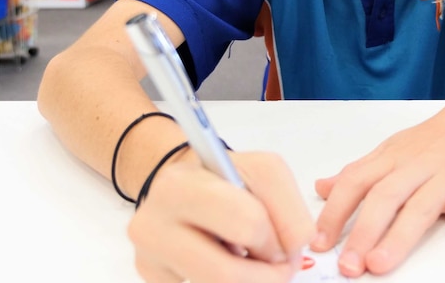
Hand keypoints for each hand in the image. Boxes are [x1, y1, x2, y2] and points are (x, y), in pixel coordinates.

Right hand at [128, 151, 314, 282]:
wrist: (181, 187)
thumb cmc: (223, 179)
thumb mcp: (262, 172)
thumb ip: (288, 208)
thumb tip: (295, 250)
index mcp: (180, 186)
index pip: (246, 223)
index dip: (278, 239)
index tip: (287, 242)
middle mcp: (153, 224)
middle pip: (226, 274)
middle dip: (267, 274)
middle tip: (278, 262)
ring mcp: (149, 258)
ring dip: (252, 280)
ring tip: (252, 260)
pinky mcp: (152, 278)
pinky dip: (230, 282)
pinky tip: (225, 261)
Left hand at [310, 101, 444, 276]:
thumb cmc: (433, 139)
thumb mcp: (392, 149)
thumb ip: (359, 172)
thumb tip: (322, 188)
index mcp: (392, 158)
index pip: (355, 182)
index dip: (334, 212)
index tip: (318, 241)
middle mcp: (417, 166)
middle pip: (385, 197)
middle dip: (363, 232)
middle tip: (348, 264)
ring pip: (422, 206)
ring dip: (399, 237)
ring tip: (380, 264)